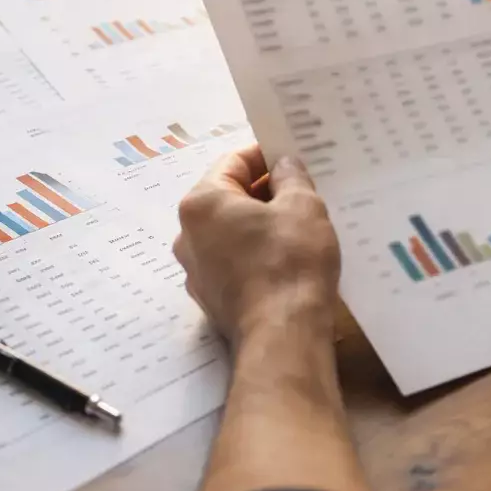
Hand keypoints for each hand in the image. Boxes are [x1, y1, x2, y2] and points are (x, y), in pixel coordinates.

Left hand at [175, 146, 340, 345]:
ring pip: (230, 232)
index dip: (266, 155)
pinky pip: (233, 262)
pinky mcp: (211, 299)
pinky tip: (286, 259)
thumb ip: (291, 176)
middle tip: (302, 191)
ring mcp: (195, 271)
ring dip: (260, 224)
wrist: (283, 335)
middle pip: (228, 198)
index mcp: (202, 203)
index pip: (234, 163)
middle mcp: (187, 235)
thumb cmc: (290, 261)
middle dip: (264, 191)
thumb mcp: (303, 206)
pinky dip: (255, 254)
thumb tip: (284, 165)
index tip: (294, 157)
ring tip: (299, 226)